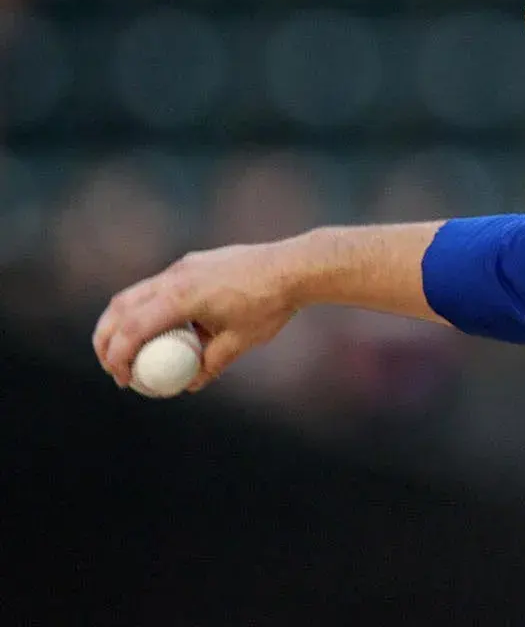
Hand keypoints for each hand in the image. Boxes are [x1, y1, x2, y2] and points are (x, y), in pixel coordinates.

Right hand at [93, 242, 302, 392]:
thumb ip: (211, 364)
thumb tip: (189, 384)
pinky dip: (148, 307)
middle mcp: (175, 277)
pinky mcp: (193, 262)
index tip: (123, 380)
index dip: (118, 357)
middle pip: (121, 307)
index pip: (132, 329)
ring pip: (136, 292)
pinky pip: (159, 285)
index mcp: (180, 297)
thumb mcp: (240, 341)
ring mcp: (183, 266)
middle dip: (106, 338)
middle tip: (111, 365)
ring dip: (123, 321)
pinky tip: (161, 328)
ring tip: (128, 348)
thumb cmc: (270, 305)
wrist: (294, 267)